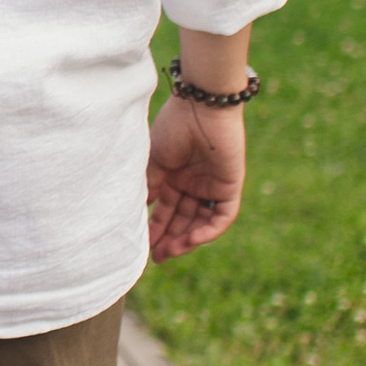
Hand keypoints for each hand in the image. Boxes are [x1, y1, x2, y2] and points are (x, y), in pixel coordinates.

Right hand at [145, 92, 245, 260]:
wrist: (200, 107)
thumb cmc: (172, 127)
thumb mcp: (152, 162)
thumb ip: (148, 188)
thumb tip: (136, 216)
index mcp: (173, 176)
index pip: (164, 210)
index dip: (155, 229)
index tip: (142, 246)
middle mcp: (192, 184)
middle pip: (182, 220)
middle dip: (169, 239)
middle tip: (156, 258)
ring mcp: (211, 186)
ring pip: (201, 222)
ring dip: (186, 239)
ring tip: (170, 252)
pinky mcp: (229, 186)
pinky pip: (222, 216)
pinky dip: (208, 230)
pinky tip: (192, 239)